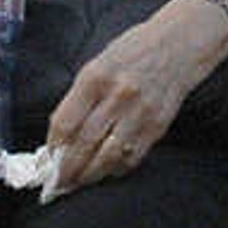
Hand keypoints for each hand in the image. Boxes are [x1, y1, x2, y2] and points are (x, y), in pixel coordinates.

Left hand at [44, 0, 227, 190]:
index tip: (48, 158)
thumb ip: (80, 96)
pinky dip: (115, 169)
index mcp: (96, 77)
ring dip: (89, 175)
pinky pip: (132, 157)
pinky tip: (106, 172)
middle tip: (57, 183)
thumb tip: (61, 133)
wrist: (180, 45)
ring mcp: (140, 113)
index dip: (53, 146)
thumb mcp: (98, 62)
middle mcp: (117, 96)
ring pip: (107, 157)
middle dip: (67, 169)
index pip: (66, 121)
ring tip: (78, 182)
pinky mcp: (158, 125)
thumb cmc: (134, 50)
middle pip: (84, 144)